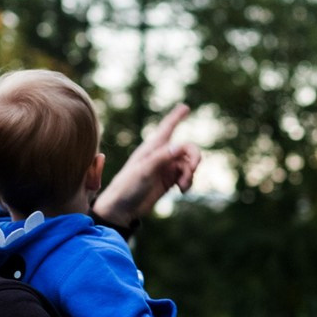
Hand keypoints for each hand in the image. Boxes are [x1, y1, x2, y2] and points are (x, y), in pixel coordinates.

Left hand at [94, 104, 203, 226]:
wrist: (122, 209)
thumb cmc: (127, 187)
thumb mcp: (143, 172)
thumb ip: (161, 158)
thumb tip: (179, 146)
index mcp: (152, 148)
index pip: (167, 128)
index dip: (176, 117)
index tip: (185, 107)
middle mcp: (161, 155)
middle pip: (187, 148)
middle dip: (194, 157)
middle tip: (194, 168)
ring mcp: (166, 168)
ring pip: (189, 164)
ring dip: (190, 174)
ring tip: (183, 187)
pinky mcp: (169, 181)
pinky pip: (186, 176)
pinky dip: (188, 182)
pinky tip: (182, 190)